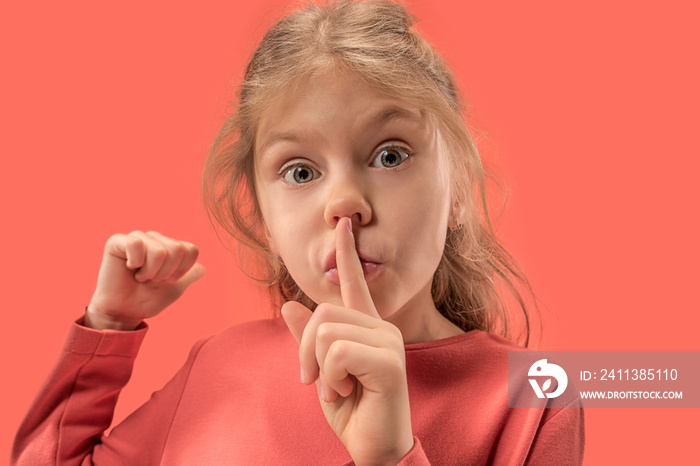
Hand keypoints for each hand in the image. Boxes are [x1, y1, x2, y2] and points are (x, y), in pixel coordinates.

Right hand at [85, 231, 205, 329]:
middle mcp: (155, 239)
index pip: (190, 250)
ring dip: (150, 272)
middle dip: (166, 273)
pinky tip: (129, 268)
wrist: (123, 312)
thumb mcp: (174, 289)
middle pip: (177, 250)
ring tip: (140, 276)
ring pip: (159, 251)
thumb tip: (202, 268)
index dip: (182, 271)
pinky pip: (136, 245)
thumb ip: (190, 277)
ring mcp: (137, 238)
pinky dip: (135, 263)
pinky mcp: (118, 241)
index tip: (168, 281)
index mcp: (169, 247)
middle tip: (151, 280)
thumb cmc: (146, 299)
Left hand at [282, 217, 413, 464]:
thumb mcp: (321, 372)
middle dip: (306, 350)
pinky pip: (337, 353)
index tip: (344, 224)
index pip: (354, 283)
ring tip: (337, 389)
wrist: (374, 450)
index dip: (347, 253)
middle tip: (316, 381)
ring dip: (319, 367)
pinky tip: (348, 393)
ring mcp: (388, 342)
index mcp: (366, 328)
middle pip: (323, 312)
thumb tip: (289, 304)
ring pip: (326, 332)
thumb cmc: (353, 412)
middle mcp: (381, 327)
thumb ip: (308, 339)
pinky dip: (331, 377)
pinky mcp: (390, 361)